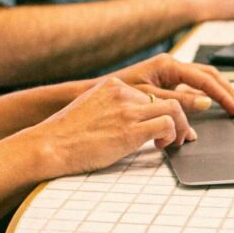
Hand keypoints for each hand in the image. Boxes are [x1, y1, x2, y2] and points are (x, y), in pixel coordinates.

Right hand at [27, 77, 192, 177]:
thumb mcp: (91, 109)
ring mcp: (127, 110)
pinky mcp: (131, 129)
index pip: (150, 92)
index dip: (163, 110)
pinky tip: (161, 146)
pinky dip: (173, 136)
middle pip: (166, 98)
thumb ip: (112, 109)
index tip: (168, 123)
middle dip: (180, 118)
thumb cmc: (66, 134)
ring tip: (177, 142)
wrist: (51, 144)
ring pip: (174, 108)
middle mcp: (122, 93)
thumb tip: (129, 122)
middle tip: (182, 136)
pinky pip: (168, 125)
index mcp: (113, 86)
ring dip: (182, 127)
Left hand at [110, 53, 233, 116]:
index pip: (204, 79)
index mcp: (168, 65)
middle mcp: (171, 66)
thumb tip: (206, 103)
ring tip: (232, 107)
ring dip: (218, 93)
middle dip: (226, 90)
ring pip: (202, 81)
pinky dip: (203, 98)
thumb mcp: (150, 98)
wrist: (98, 94)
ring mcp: (170, 74)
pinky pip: (191, 89)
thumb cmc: (118, 93)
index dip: (223, 95)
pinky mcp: (167, 83)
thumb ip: (178, 101)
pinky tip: (211, 109)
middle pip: (208, 75)